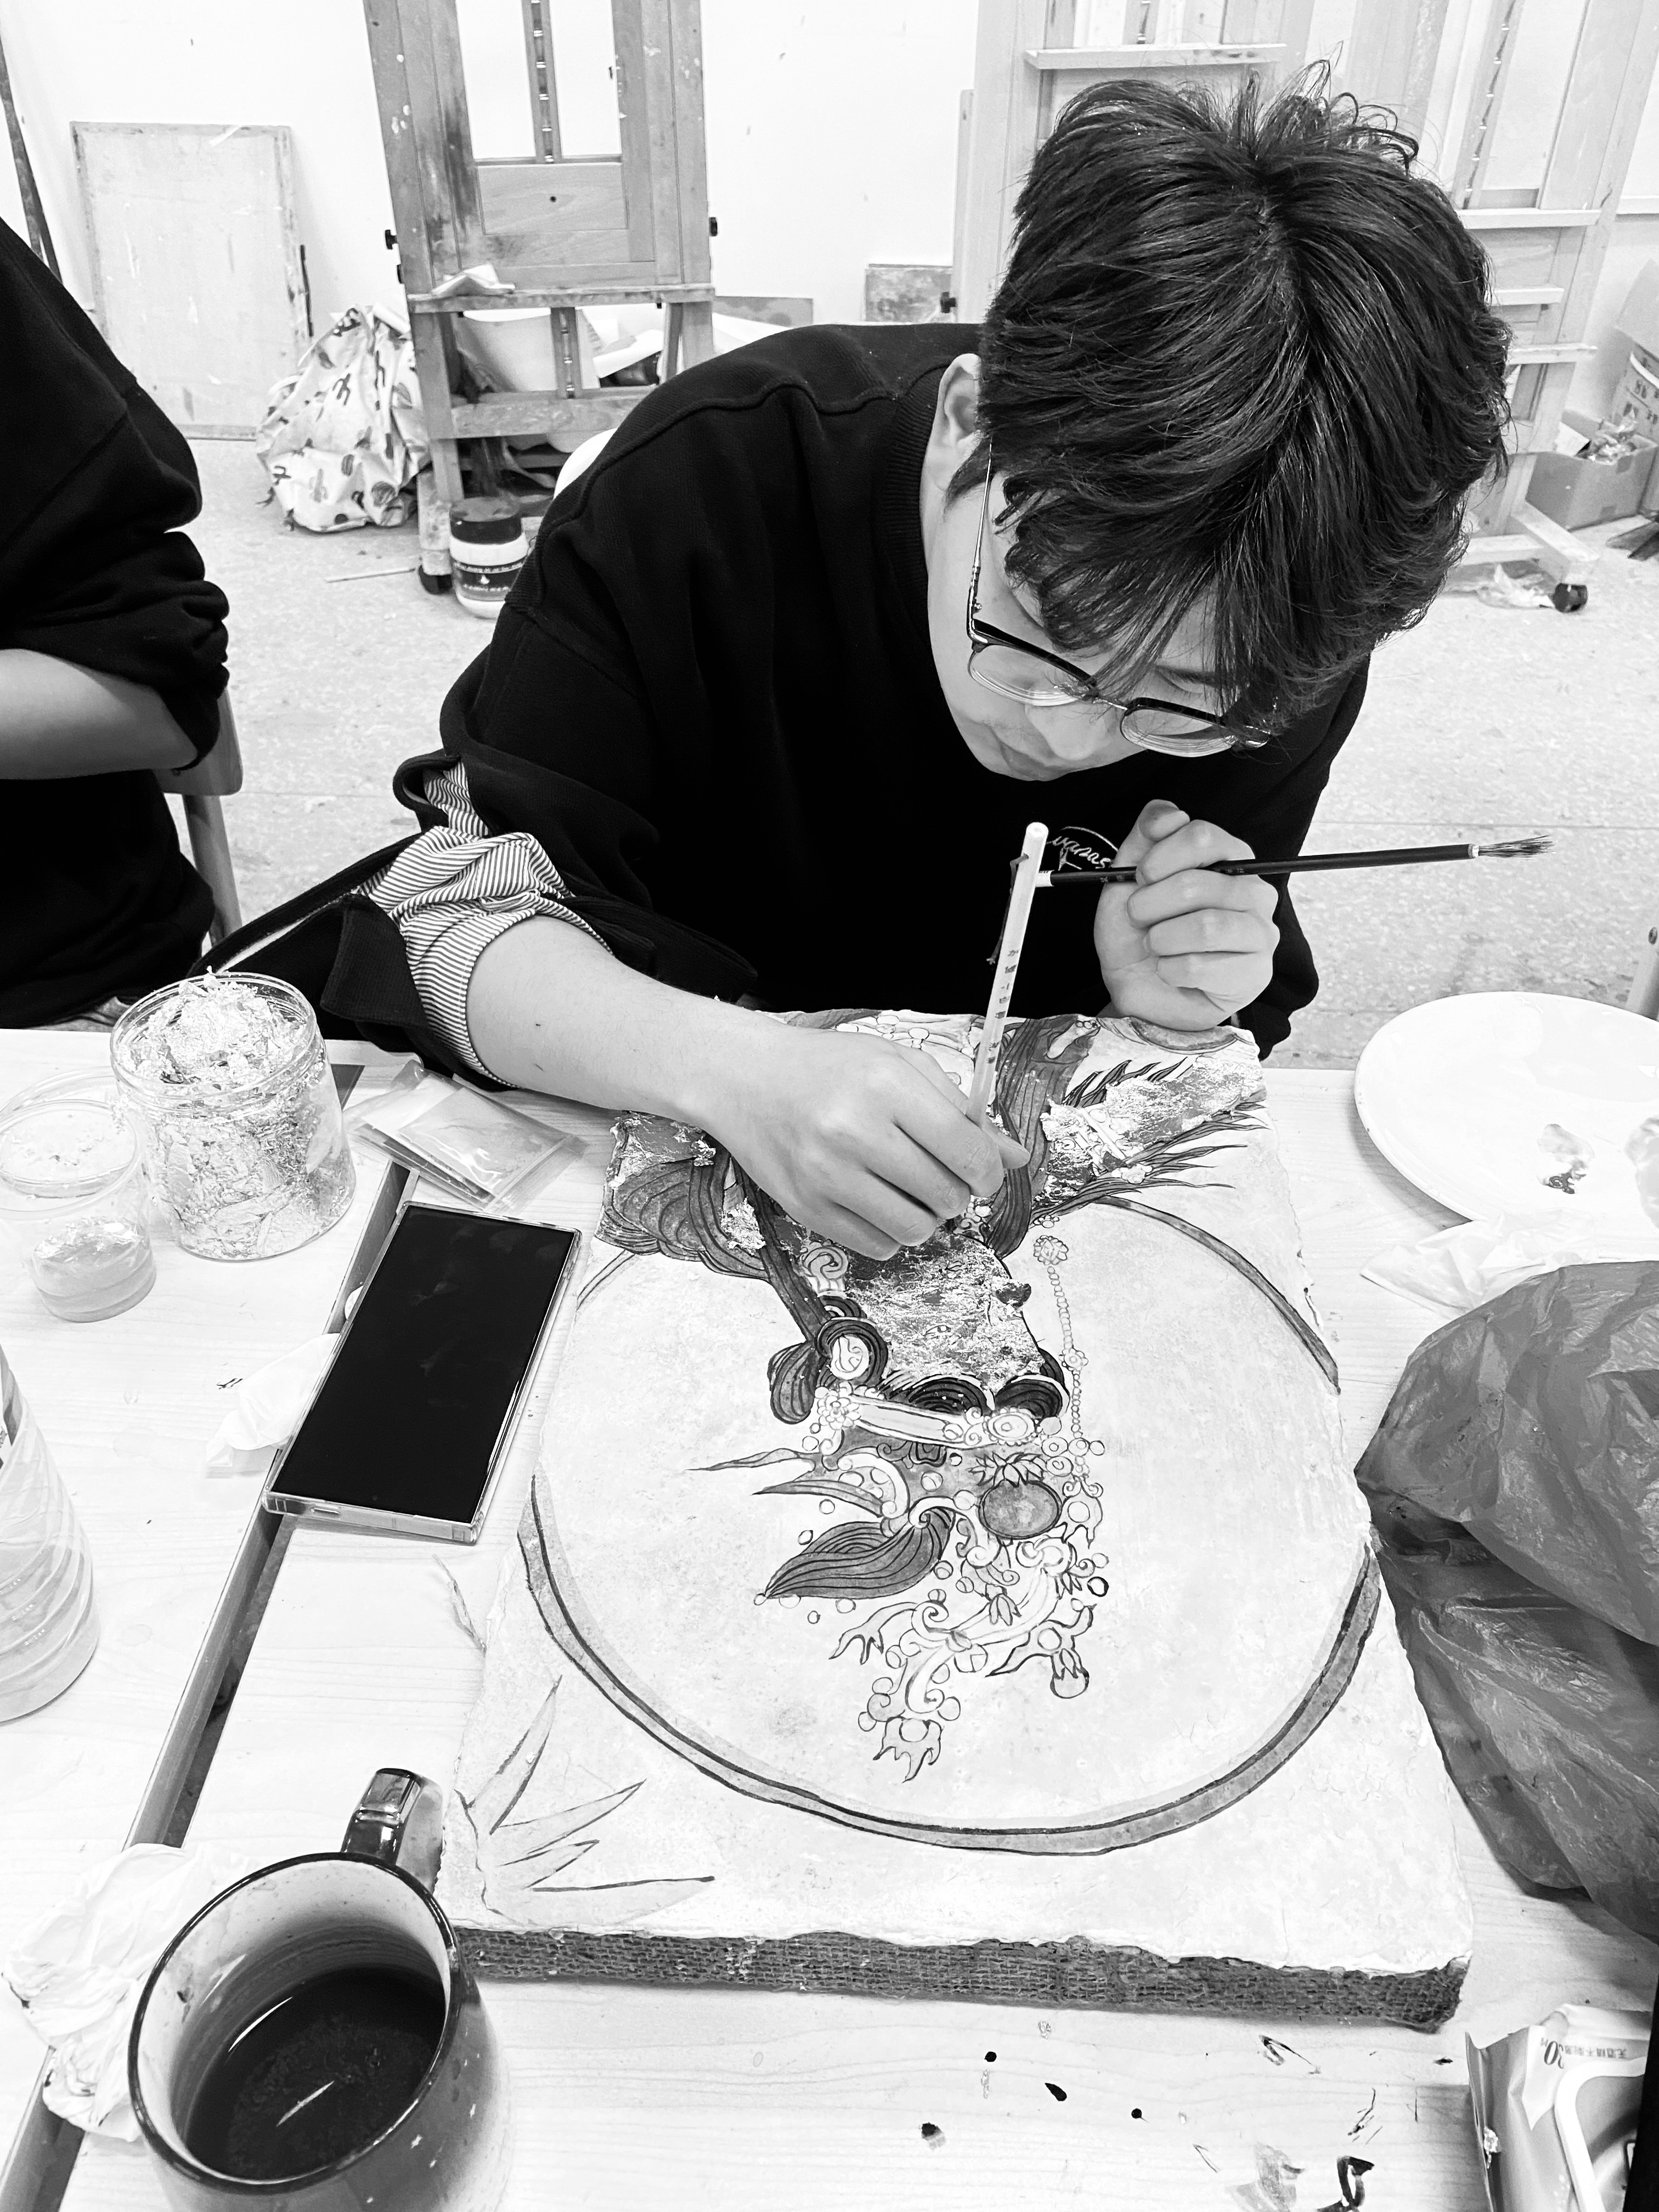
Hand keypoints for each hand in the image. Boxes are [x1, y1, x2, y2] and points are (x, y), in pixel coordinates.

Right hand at [704, 1024, 1027, 1260]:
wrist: (744, 1078)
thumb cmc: (829, 1068)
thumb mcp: (899, 1066)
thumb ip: (960, 1110)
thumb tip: (1016, 1159)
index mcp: (885, 1086)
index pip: (967, 1152)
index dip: (989, 1173)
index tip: (985, 1174)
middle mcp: (853, 1132)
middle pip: (945, 1195)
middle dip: (957, 1194)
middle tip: (940, 1176)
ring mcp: (826, 1175)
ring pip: (915, 1229)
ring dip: (927, 1218)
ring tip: (910, 1191)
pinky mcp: (806, 1208)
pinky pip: (877, 1246)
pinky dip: (891, 1233)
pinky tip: (879, 1202)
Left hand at [1094, 800, 1278, 1029]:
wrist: (1138, 989)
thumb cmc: (1139, 932)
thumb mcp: (1126, 879)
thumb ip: (1144, 837)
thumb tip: (1171, 813)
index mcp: (1229, 859)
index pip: (1203, 836)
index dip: (1159, 857)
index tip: (1140, 877)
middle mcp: (1254, 891)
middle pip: (1199, 883)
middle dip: (1150, 904)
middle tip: (1139, 918)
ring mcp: (1261, 933)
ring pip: (1205, 926)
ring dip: (1161, 939)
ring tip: (1156, 945)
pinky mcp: (1256, 974)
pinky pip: (1201, 966)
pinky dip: (1170, 970)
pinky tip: (1171, 971)